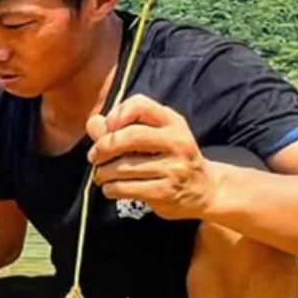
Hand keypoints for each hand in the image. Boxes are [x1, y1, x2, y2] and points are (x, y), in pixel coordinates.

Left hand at [86, 95, 215, 220]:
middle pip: (129, 137)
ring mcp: (173, 168)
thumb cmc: (171, 158)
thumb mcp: (156, 136)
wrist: (204, 190)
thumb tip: (93, 123)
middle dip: (103, 147)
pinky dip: (110, 189)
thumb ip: (123, 127)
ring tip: (101, 174)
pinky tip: (112, 188)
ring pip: (122, 167)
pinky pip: (125, 188)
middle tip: (94, 156)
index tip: (109, 128)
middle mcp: (176, 142)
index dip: (117, 114)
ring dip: (103, 172)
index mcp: (173, 122)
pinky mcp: (165, 192)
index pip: (140, 105)